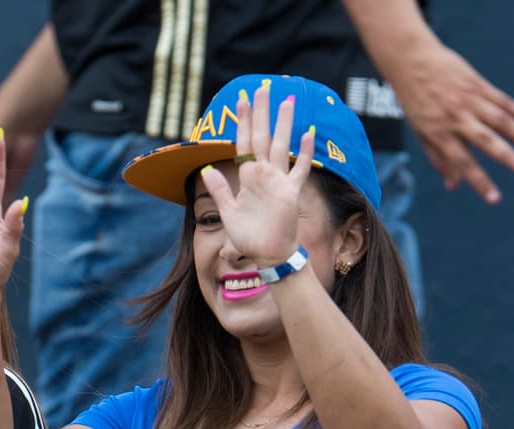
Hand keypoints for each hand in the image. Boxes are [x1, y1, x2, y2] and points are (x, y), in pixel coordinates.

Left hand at [199, 84, 314, 268]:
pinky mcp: (290, 193)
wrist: (267, 255)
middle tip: (262, 88)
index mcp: (248, 177)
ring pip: (281, 146)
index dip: (243, 122)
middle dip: (262, 113)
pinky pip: (299, 170)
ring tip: (287, 101)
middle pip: (263, 137)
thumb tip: (205, 169)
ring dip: (284, 124)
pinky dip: (304, 153)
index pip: (245, 143)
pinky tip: (308, 134)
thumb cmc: (249, 236)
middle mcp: (264, 174)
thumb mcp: (228, 212)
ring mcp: (279, 181)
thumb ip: (219, 190)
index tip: (241, 101)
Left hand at [390, 41, 513, 203]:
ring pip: (501, 120)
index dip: (479, 180)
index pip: (461, 162)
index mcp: (438, 133)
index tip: (495, 198)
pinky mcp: (479, 85)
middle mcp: (455, 117)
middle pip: (484, 139)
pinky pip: (504, 101)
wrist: (412, 61)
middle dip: (505, 155)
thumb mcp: (421, 132)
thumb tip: (453, 186)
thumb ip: (439, 158)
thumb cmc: (415, 102)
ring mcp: (469, 100)